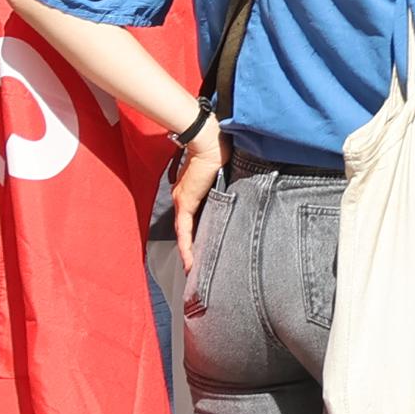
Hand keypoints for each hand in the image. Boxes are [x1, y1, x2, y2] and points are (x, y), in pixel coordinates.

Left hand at [166, 118, 225, 281]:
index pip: (189, 219)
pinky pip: (185, 232)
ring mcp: (182, 201)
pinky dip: (187, 248)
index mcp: (189, 192)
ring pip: (183, 234)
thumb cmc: (216, 152)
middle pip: (185, 229)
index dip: (192, 236)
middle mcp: (182, 199)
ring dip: (187, 253)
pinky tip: (189, 262)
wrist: (208, 143)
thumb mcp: (217, 173)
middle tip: (194, 267)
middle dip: (189, 249)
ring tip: (192, 270)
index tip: (196, 251)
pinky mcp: (185, 203)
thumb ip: (218, 186)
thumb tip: (232, 193)